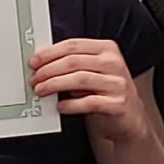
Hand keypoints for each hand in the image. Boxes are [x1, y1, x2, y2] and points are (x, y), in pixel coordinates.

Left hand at [32, 39, 150, 141]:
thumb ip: (73, 65)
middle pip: (73, 62)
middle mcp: (114, 63)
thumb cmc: (104, 92)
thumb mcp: (92, 72)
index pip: (73, 45)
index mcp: (107, 49)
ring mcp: (118, 83)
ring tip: (41, 91)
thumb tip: (41, 65)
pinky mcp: (119, 104)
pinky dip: (71, 104)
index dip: (50, 53)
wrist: (129, 117)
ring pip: (80, 79)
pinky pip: (90, 102)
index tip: (34, 61)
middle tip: (34, 79)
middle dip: (49, 70)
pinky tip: (60, 106)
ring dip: (55, 85)